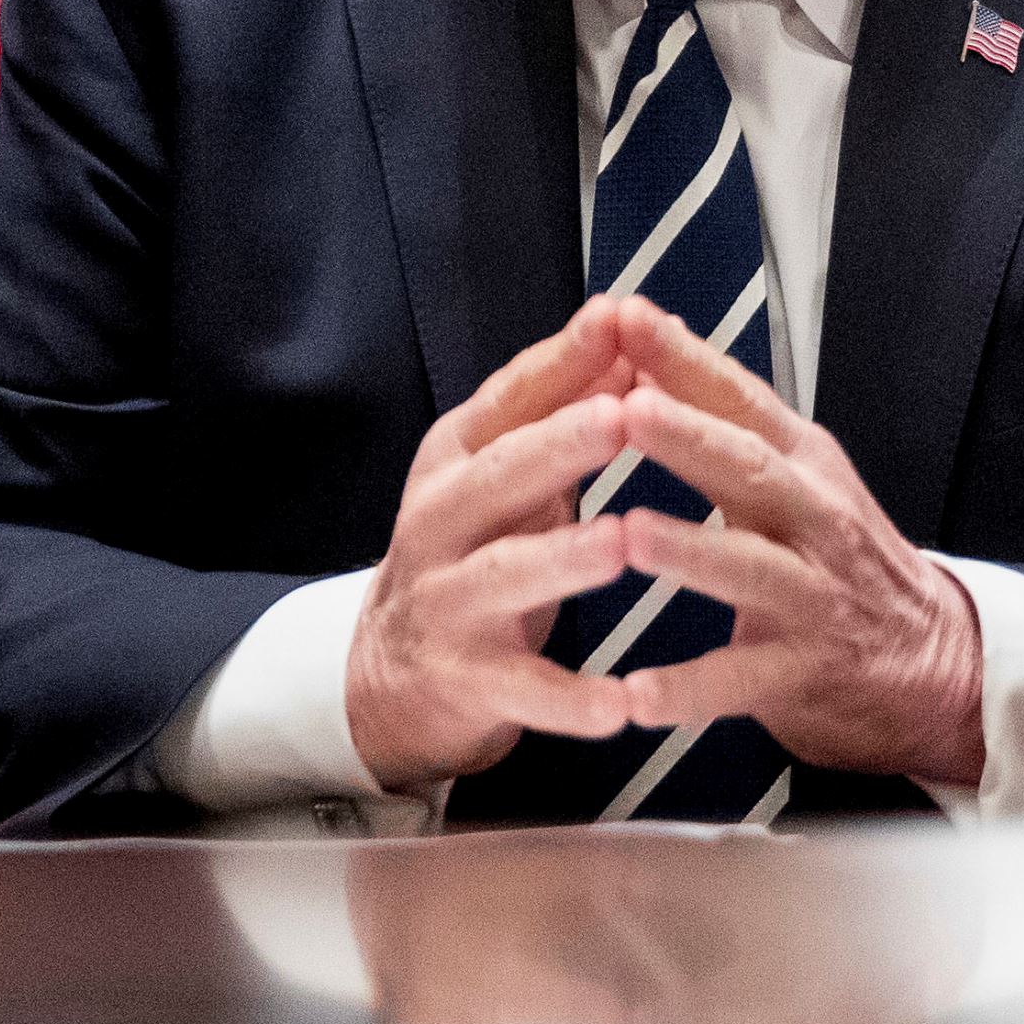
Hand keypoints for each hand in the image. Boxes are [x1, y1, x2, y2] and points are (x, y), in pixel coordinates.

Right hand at [345, 298, 642, 791]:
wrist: (393, 667)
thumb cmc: (477, 547)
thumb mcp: (506, 472)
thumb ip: (563, 407)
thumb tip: (630, 326)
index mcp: (458, 458)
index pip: (509, 399)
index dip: (561, 360)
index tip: (617, 318)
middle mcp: (441, 520)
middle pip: (498, 476)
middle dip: (559, 444)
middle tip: (621, 417)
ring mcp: (448, 601)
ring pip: (505, 575)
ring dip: (562, 559)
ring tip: (619, 544)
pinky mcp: (467, 678)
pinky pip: (524, 690)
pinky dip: (571, 700)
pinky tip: (620, 705)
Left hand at [593, 294, 985, 788]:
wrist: (933, 659)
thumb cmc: (841, 557)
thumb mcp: (794, 476)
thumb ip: (722, 418)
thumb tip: (642, 342)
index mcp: (802, 463)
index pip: (740, 398)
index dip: (683, 357)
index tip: (622, 316)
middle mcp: (815, 518)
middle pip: (752, 470)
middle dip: (689, 437)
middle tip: (626, 410)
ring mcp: (815, 596)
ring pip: (752, 570)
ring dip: (690, 552)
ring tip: (629, 535)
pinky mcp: (805, 671)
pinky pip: (741, 681)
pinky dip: (688, 690)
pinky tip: (635, 696)